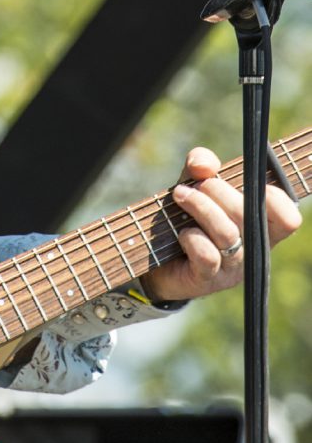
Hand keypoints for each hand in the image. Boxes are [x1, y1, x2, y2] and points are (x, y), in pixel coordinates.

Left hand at [140, 146, 301, 302]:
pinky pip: (207, 255)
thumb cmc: (184, 215)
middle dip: (219, 190)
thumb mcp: (193, 183)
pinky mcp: (206, 278)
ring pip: (227, 233)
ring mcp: (231, 267)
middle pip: (250, 216)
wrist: (154, 254)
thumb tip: (204, 165)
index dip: (273, 197)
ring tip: (180, 195)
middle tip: (197, 184)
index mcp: (260, 227)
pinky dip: (191, 237)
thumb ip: (201, 165)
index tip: (244, 182)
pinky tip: (181, 232)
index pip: (287, 218)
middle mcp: (251, 249)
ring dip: (200, 206)